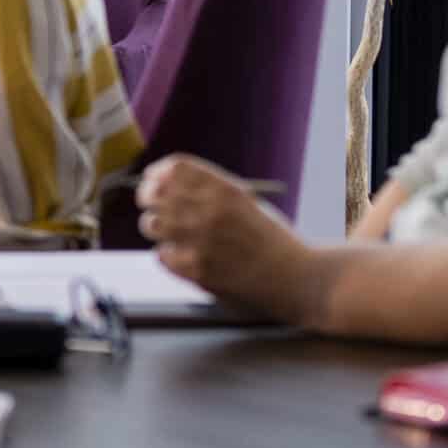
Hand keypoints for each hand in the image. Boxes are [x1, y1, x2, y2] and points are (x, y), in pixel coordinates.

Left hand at [136, 154, 314, 323]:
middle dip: (149, 201)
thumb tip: (165, 182)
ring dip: (158, 231)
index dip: (158, 175)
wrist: (298, 278)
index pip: (173, 169)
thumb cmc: (272, 241)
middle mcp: (210, 211)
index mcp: (225, 190)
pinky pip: (162, 256)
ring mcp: (201, 241)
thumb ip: (209, 191)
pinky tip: (190, 259)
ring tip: (176, 237)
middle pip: (153, 194)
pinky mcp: (196, 269)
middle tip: (153, 208)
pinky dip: (171, 257)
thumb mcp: (246, 202)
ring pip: (151, 225)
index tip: (154, 182)